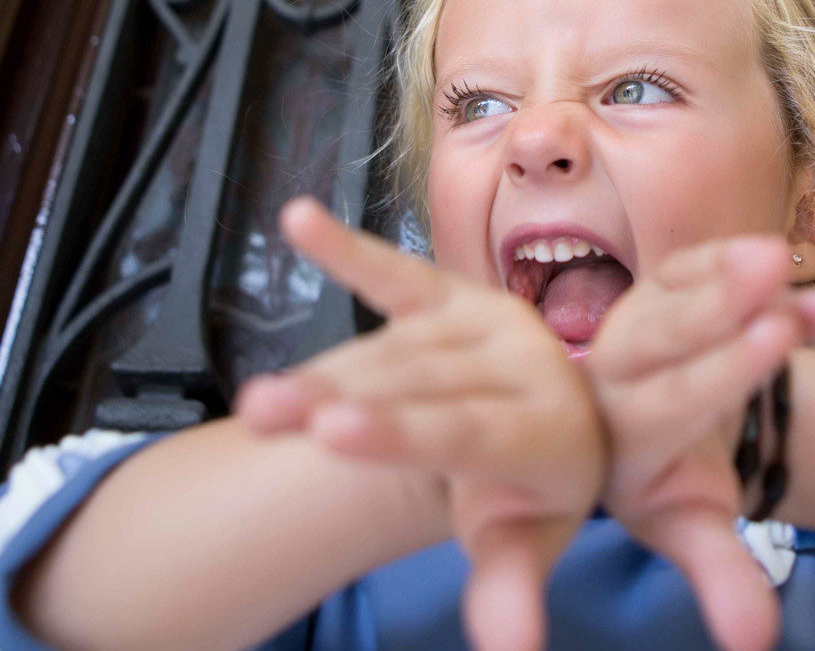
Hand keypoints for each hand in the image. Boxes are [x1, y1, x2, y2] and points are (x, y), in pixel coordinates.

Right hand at [235, 198, 605, 650]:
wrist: (559, 424)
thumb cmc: (526, 497)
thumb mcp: (522, 546)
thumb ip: (510, 591)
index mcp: (543, 430)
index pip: (463, 429)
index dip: (398, 429)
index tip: (334, 429)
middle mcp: (519, 365)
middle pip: (414, 386)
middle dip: (332, 401)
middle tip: (262, 415)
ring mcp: (484, 322)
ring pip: (390, 348)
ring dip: (318, 373)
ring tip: (255, 405)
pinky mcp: (452, 295)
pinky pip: (396, 272)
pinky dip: (346, 250)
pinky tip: (299, 221)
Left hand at [585, 237, 814, 650]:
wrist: (657, 441)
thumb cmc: (675, 491)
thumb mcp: (693, 531)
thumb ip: (721, 577)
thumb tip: (755, 642)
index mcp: (620, 432)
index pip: (673, 396)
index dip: (726, 365)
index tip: (776, 336)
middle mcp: (617, 371)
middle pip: (667, 331)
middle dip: (721, 306)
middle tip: (773, 283)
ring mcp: (635, 321)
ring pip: (678, 289)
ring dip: (732, 272)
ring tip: (783, 260)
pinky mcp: (658, 286)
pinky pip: (695, 263)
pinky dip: (740, 260)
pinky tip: (797, 265)